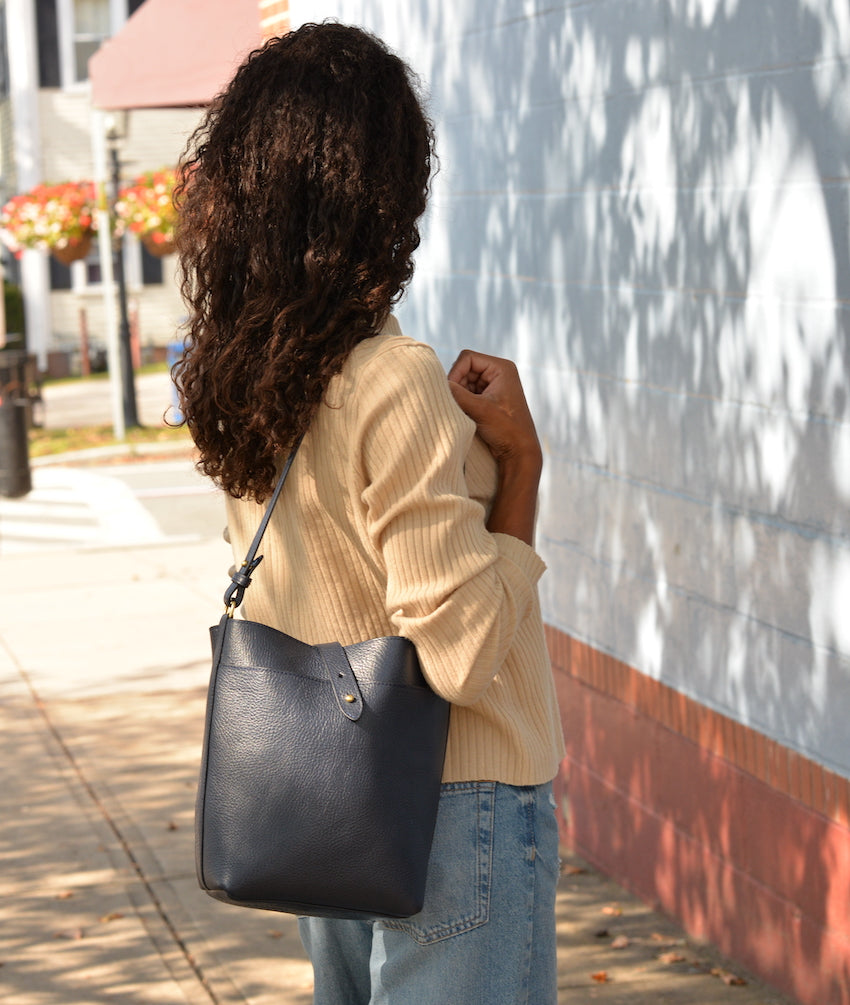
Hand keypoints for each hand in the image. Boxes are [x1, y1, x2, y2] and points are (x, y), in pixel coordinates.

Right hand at [447, 349, 541, 544]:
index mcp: (502, 368)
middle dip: (457, 386)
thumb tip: (434, 383)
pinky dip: (462, 402)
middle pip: (464, 369)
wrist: (520, 452)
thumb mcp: (479, 409)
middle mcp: (498, 373)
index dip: (455, 373)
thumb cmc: (506, 429)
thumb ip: (456, 394)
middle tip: (456, 404)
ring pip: (463, 382)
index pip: (467, 358)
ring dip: (458, 395)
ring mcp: (493, 386)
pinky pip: (467, 393)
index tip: (452, 392)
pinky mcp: (488, 399)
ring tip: (463, 411)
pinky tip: (465, 415)